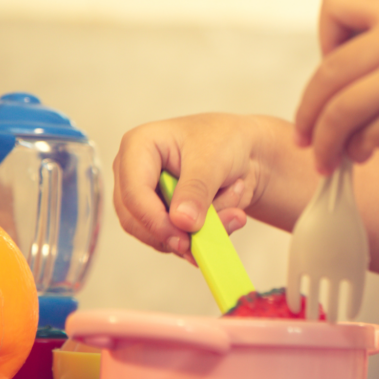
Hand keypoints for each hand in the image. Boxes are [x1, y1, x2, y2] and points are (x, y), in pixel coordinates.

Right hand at [113, 114, 271, 261]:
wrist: (245, 152)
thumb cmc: (225, 139)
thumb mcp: (213, 158)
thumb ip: (196, 190)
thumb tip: (181, 221)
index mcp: (138, 147)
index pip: (133, 193)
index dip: (155, 220)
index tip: (183, 238)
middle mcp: (135, 174)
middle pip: (137, 221)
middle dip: (180, 230)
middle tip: (215, 232)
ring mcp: (148, 198)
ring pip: (159, 235)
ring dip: (201, 230)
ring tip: (233, 203)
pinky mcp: (164, 217)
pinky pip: (177, 239)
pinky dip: (207, 233)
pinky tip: (230, 210)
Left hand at [294, 0, 378, 172]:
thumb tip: (356, 58)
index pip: (337, 3)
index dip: (326, 35)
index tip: (334, 62)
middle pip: (327, 71)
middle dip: (309, 109)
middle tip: (306, 133)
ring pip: (338, 110)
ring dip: (325, 140)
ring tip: (325, 158)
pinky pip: (365, 136)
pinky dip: (357, 151)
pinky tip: (363, 156)